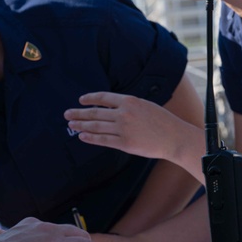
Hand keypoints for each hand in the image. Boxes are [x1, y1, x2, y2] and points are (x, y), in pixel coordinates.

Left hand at [65, 91, 200, 167]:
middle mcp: (124, 113)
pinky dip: (91, 138)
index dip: (90, 99)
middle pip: (95, 113)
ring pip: (96, 127)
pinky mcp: (124, 143)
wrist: (174, 137)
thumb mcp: (145, 105)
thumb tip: (111, 108)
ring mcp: (123, 129)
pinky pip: (103, 140)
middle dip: (79, 113)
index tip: (80, 100)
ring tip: (71, 125)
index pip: (103, 98)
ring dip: (81, 126)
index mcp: (129, 101)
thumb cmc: (162, 121)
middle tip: (67, 114)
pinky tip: (82, 136)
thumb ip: (128, 106)